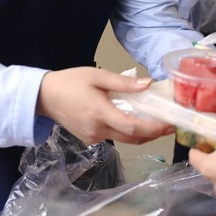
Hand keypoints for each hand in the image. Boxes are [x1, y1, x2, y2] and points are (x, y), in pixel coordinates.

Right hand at [36, 67, 173, 144]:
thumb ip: (123, 83)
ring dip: (141, 133)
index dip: (154, 128)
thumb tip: (148, 84)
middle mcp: (98, 130)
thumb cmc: (70, 82)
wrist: (45, 96)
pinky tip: (133, 120)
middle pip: (133, 138)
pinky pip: (114, 137)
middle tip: (169, 125)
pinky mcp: (90, 139)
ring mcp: (93, 137)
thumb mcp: (97, 77)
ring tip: (155, 121)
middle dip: (153, 134)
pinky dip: (126, 131)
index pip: (133, 126)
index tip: (170, 124)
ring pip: (124, 139)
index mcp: (100, 113)